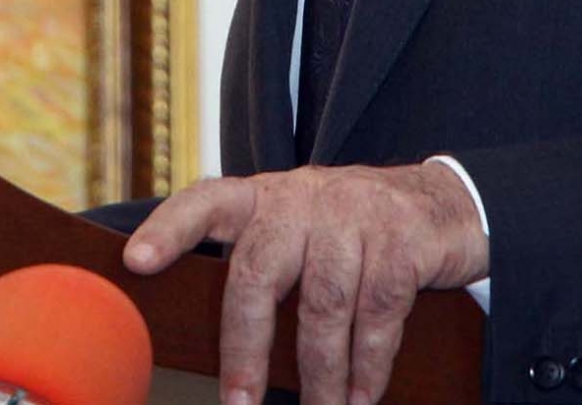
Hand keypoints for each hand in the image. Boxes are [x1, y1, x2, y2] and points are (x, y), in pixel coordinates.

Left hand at [123, 161, 488, 404]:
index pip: (206, 200)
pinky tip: (361, 397)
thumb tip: (214, 345)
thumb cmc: (352, 233)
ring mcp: (356, 212)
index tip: (137, 262)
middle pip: (259, 269)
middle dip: (245, 345)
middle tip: (239, 404)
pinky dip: (368, 364)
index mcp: (266, 197)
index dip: (170, 228)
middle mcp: (304, 197)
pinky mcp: (403, 236)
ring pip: (322, 304)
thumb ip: (260, 266)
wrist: (445, 203)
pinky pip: (378, 311)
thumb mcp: (300, 232)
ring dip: (320, 373)